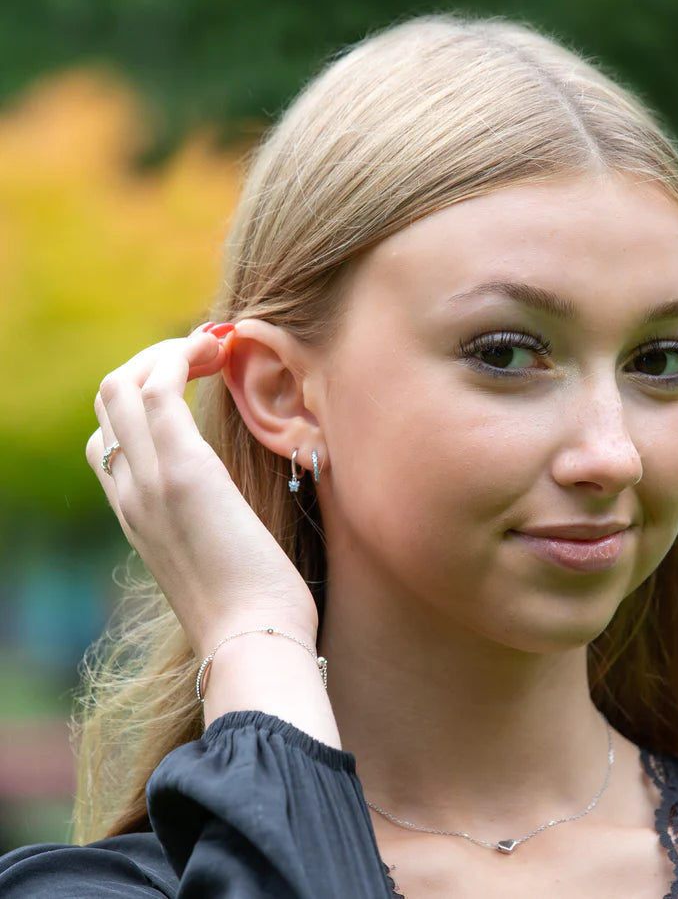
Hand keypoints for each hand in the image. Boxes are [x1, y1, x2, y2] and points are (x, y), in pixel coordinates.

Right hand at [85, 323, 319, 657]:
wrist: (253, 642)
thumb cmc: (255, 608)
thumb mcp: (220, 558)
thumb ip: (212, 521)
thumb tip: (233, 501)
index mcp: (136, 513)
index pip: (113, 435)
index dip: (148, 395)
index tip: (198, 380)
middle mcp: (129, 493)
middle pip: (106, 400)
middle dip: (154, 362)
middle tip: (210, 357)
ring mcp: (149, 481)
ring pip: (120, 385)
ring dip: (168, 352)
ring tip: (217, 350)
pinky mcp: (183, 473)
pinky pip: (157, 389)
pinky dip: (182, 357)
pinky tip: (222, 353)